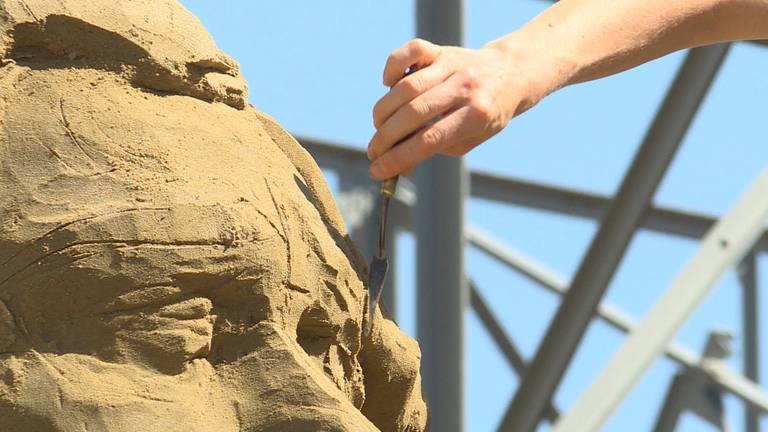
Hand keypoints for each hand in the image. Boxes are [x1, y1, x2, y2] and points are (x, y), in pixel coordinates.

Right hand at [367, 38, 556, 179]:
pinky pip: (411, 51)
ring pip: (406, 87)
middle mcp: (465, 87)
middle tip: (374, 151)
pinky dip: (392, 66)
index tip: (377, 170)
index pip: (428, 141)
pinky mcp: (441, 50)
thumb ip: (435, 150)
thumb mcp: (469, 140)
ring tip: (379, 126)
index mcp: (476, 116)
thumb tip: (399, 166)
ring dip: (384, 111)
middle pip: (413, 113)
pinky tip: (388, 84)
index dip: (397, 157)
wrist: (511, 74)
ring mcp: (452, 65)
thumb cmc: (486, 115)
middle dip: (385, 137)